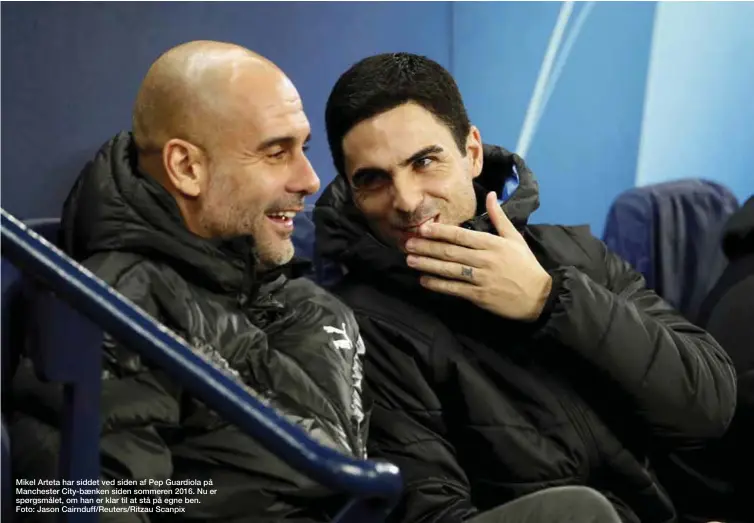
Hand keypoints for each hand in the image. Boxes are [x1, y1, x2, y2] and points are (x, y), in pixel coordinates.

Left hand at [405, 192, 552, 321]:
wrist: (539, 296)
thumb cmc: (526, 265)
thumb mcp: (515, 238)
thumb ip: (499, 217)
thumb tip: (490, 195)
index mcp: (492, 243)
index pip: (461, 235)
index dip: (440, 232)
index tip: (423, 228)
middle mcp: (484, 259)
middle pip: (450, 252)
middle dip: (427, 247)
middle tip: (407, 244)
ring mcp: (481, 278)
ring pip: (449, 270)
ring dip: (428, 264)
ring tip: (410, 260)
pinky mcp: (479, 296)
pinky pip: (454, 289)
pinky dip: (438, 284)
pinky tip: (424, 280)